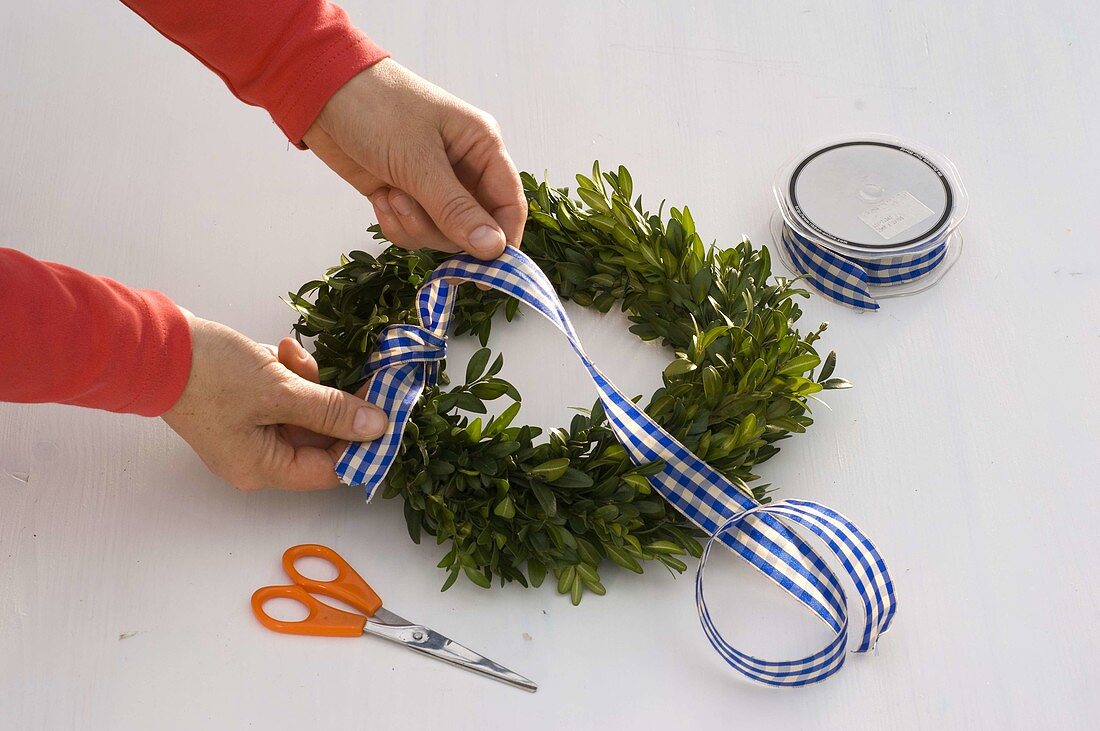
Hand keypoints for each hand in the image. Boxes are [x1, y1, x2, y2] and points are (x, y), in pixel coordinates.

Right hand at [162, 311, 386, 490]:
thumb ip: (331, 412)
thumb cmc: (210, 375)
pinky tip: (278, 350)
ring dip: (308, 380)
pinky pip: (284, 394)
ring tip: (290, 355)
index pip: (331, 469)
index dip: (361, 443)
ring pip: (305, 411)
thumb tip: (377, 427)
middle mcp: (257, 457)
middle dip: (332, 402)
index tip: (385, 411)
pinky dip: (289, 372)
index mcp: (263, 469)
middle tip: (345, 371)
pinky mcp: (245, 402)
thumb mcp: (279, 392)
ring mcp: (250, 429)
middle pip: (320, 438)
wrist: (152, 343)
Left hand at [303, 59, 525, 258]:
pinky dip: (395, 224)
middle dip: (439, 229)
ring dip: (413, 225)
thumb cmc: (378, 110)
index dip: (503, 242)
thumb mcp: (419, 162)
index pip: (509, 205)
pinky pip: (413, 230)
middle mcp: (463, 168)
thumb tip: (494, 251)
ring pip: (440, 234)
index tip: (486, 275)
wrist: (320, 93)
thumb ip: (456, 210)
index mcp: (481, 148)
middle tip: (408, 205)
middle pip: (473, 229)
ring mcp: (433, 184)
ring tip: (389, 193)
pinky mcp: (405, 195)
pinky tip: (379, 197)